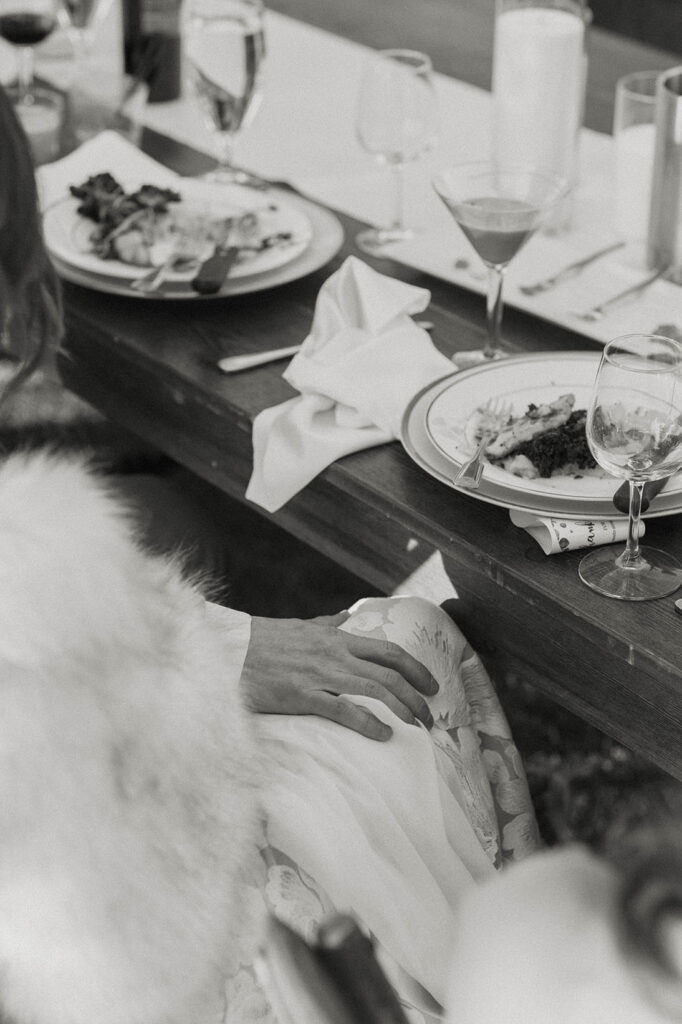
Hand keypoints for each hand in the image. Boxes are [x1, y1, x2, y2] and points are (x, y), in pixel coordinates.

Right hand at [240, 612, 436, 740]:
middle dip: (416, 695)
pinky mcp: (300, 695)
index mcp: (336, 638)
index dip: (415, 668)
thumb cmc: (264, 640)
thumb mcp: (300, 627)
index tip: (430, 684)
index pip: (387, 651)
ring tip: (416, 727)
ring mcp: (319, 674)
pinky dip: (367, 722)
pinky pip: (342, 710)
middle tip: (430, 716)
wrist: (228, 649)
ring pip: (373, 690)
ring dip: (402, 709)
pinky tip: (383, 734)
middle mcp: (334, 654)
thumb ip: (327, 624)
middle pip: (388, 673)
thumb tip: (346, 616)